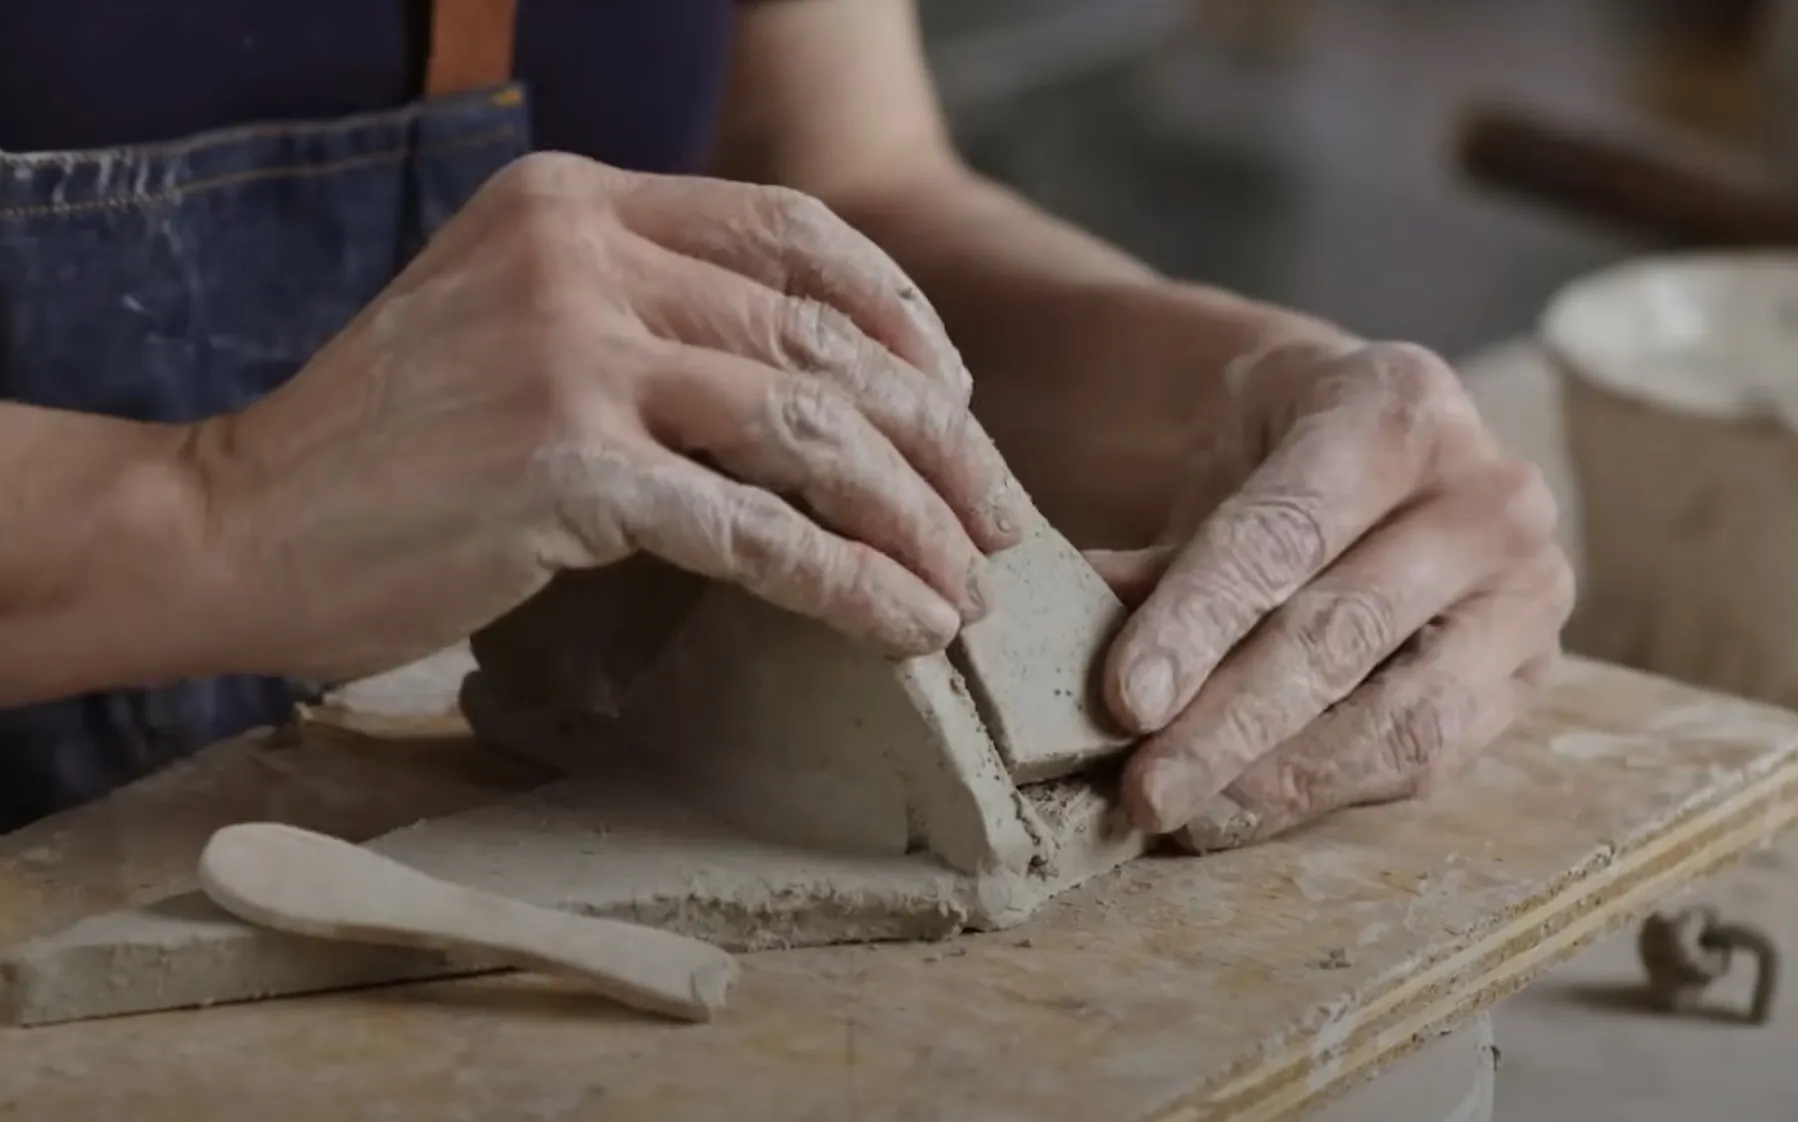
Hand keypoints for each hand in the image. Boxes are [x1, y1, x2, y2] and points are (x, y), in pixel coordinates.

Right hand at [186, 153, 1020, 682]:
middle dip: (938, 438)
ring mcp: (573, 353)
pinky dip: (848, 582)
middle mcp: (584, 255)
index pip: (794, 232)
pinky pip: (757, 529)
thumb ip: (640, 311)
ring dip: (914, 518)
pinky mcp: (567, 467)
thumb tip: (812, 381)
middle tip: (997, 517)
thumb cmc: (386, 446)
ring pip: (810, 430)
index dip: (902, 316)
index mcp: (579, 202)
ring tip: (968, 588)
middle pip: (825, 335)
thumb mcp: (510, 320)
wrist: (236, 521)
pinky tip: (903, 626)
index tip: (958, 398)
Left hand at [1095, 340, 1572, 849]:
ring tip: (1185, 816)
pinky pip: (1429, 756)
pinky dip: (1327, 792)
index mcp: (1399, 406)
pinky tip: (1244, 811)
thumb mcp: (1217, 470)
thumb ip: (1154, 560)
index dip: (1199, 622)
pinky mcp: (1533, 673)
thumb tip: (1057, 650)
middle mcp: (1489, 493)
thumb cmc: (1283, 460)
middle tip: (1144, 789)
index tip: (1124, 701)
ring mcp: (1530, 587)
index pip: (1288, 532)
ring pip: (1400, 715)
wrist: (1383, 449)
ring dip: (1279, 780)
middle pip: (1342, 632)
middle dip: (1229, 724)